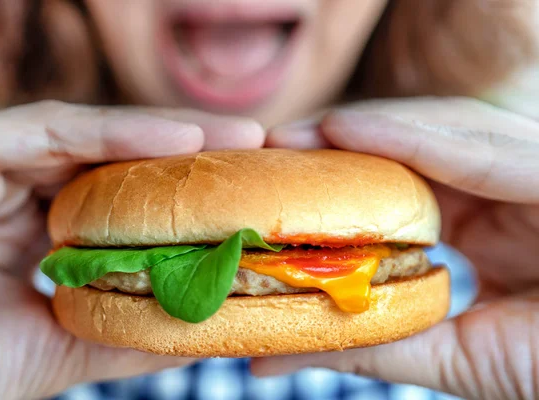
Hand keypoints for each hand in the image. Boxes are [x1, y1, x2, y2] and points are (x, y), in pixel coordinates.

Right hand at [0, 100, 263, 398]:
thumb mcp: (57, 350)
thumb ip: (122, 336)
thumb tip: (200, 331)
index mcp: (44, 239)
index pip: (130, 211)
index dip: (192, 208)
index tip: (256, 210)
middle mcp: (23, 195)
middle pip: (123, 168)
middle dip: (195, 166)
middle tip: (267, 162)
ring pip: (98, 141)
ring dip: (176, 137)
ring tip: (246, 140)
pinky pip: (53, 130)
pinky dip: (119, 133)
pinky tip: (184, 138)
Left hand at [256, 97, 538, 399]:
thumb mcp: (457, 356)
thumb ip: (372, 347)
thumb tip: (268, 357)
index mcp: (488, 229)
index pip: (396, 200)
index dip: (330, 197)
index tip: (268, 202)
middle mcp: (503, 190)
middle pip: (403, 160)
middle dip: (330, 157)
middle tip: (261, 158)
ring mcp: (529, 167)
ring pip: (427, 139)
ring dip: (350, 136)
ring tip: (282, 139)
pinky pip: (469, 145)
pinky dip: (402, 137)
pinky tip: (337, 128)